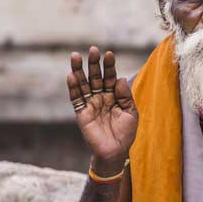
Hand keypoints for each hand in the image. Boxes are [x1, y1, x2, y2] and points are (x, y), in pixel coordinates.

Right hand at [67, 47, 137, 173]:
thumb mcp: (131, 113)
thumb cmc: (126, 133)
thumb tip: (120, 79)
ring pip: (83, 84)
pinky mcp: (82, 113)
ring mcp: (90, 104)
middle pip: (95, 77)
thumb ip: (126, 96)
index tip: (109, 54)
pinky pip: (76, 99)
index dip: (109, 66)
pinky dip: (73, 88)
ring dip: (78, 71)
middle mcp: (101, 97)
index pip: (110, 77)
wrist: (116, 151)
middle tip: (93, 50)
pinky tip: (71, 76)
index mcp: (114, 95)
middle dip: (94, 64)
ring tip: (75, 56)